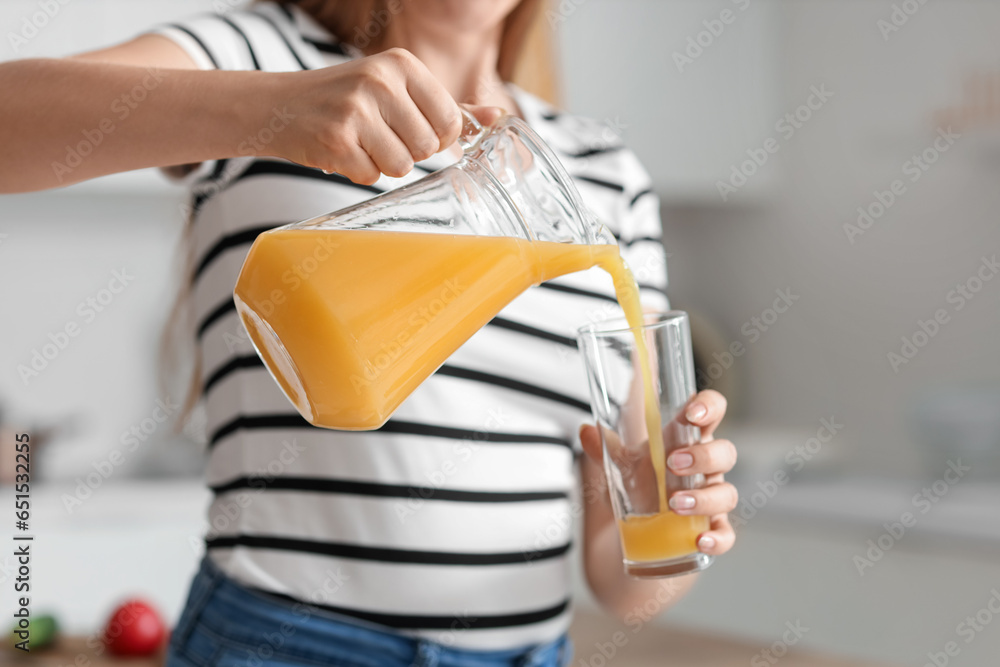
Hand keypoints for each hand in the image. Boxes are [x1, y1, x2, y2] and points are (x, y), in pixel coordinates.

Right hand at [267, 48, 503, 183]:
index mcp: (401, 64)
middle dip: (407, 152)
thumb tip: (496, 118)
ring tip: (360, 143)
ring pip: (401, 166)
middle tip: (379, 137)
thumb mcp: (396, 90)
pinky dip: (358, 172)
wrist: (280, 105)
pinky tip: (342, 151)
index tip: (411, 130)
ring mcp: (356, 109)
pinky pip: (371, 176)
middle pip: (426, 148)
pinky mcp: (336, 138)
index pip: (449, 121)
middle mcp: (380, 80)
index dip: (435, 138)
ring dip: (382, 165)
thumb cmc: (346, 100)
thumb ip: (446, 105)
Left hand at [579, 389, 738, 556]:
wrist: (639, 528)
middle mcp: (706, 468)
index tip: (692, 413)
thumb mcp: (620, 466)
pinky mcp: (712, 529)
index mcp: (687, 440)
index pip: (712, 412)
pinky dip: (717, 539)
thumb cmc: (641, 484)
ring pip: (726, 494)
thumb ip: (604, 449)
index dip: (710, 407)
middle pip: (725, 453)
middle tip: (672, 463)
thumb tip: (586, 431)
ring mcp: (712, 498)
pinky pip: (726, 534)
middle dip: (703, 456)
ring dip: (705, 498)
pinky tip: (700, 541)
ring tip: (675, 504)